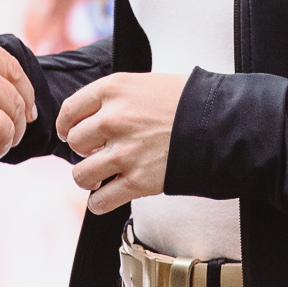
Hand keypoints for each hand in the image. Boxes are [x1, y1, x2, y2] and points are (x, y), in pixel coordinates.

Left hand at [56, 72, 186, 213]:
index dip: (67, 125)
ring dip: (88, 178)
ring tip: (99, 177)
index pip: (70, 110)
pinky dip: (99, 203)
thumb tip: (90, 116)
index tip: (69, 133)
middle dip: (83, 151)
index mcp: (113, 89)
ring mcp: (125, 152)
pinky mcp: (138, 181)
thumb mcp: (144, 83)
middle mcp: (113, 119)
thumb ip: (114, 97)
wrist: (221, 123)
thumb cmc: (186, 101)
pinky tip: (105, 197)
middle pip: (75, 143)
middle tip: (97, 152)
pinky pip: (100, 201)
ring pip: (81, 175)